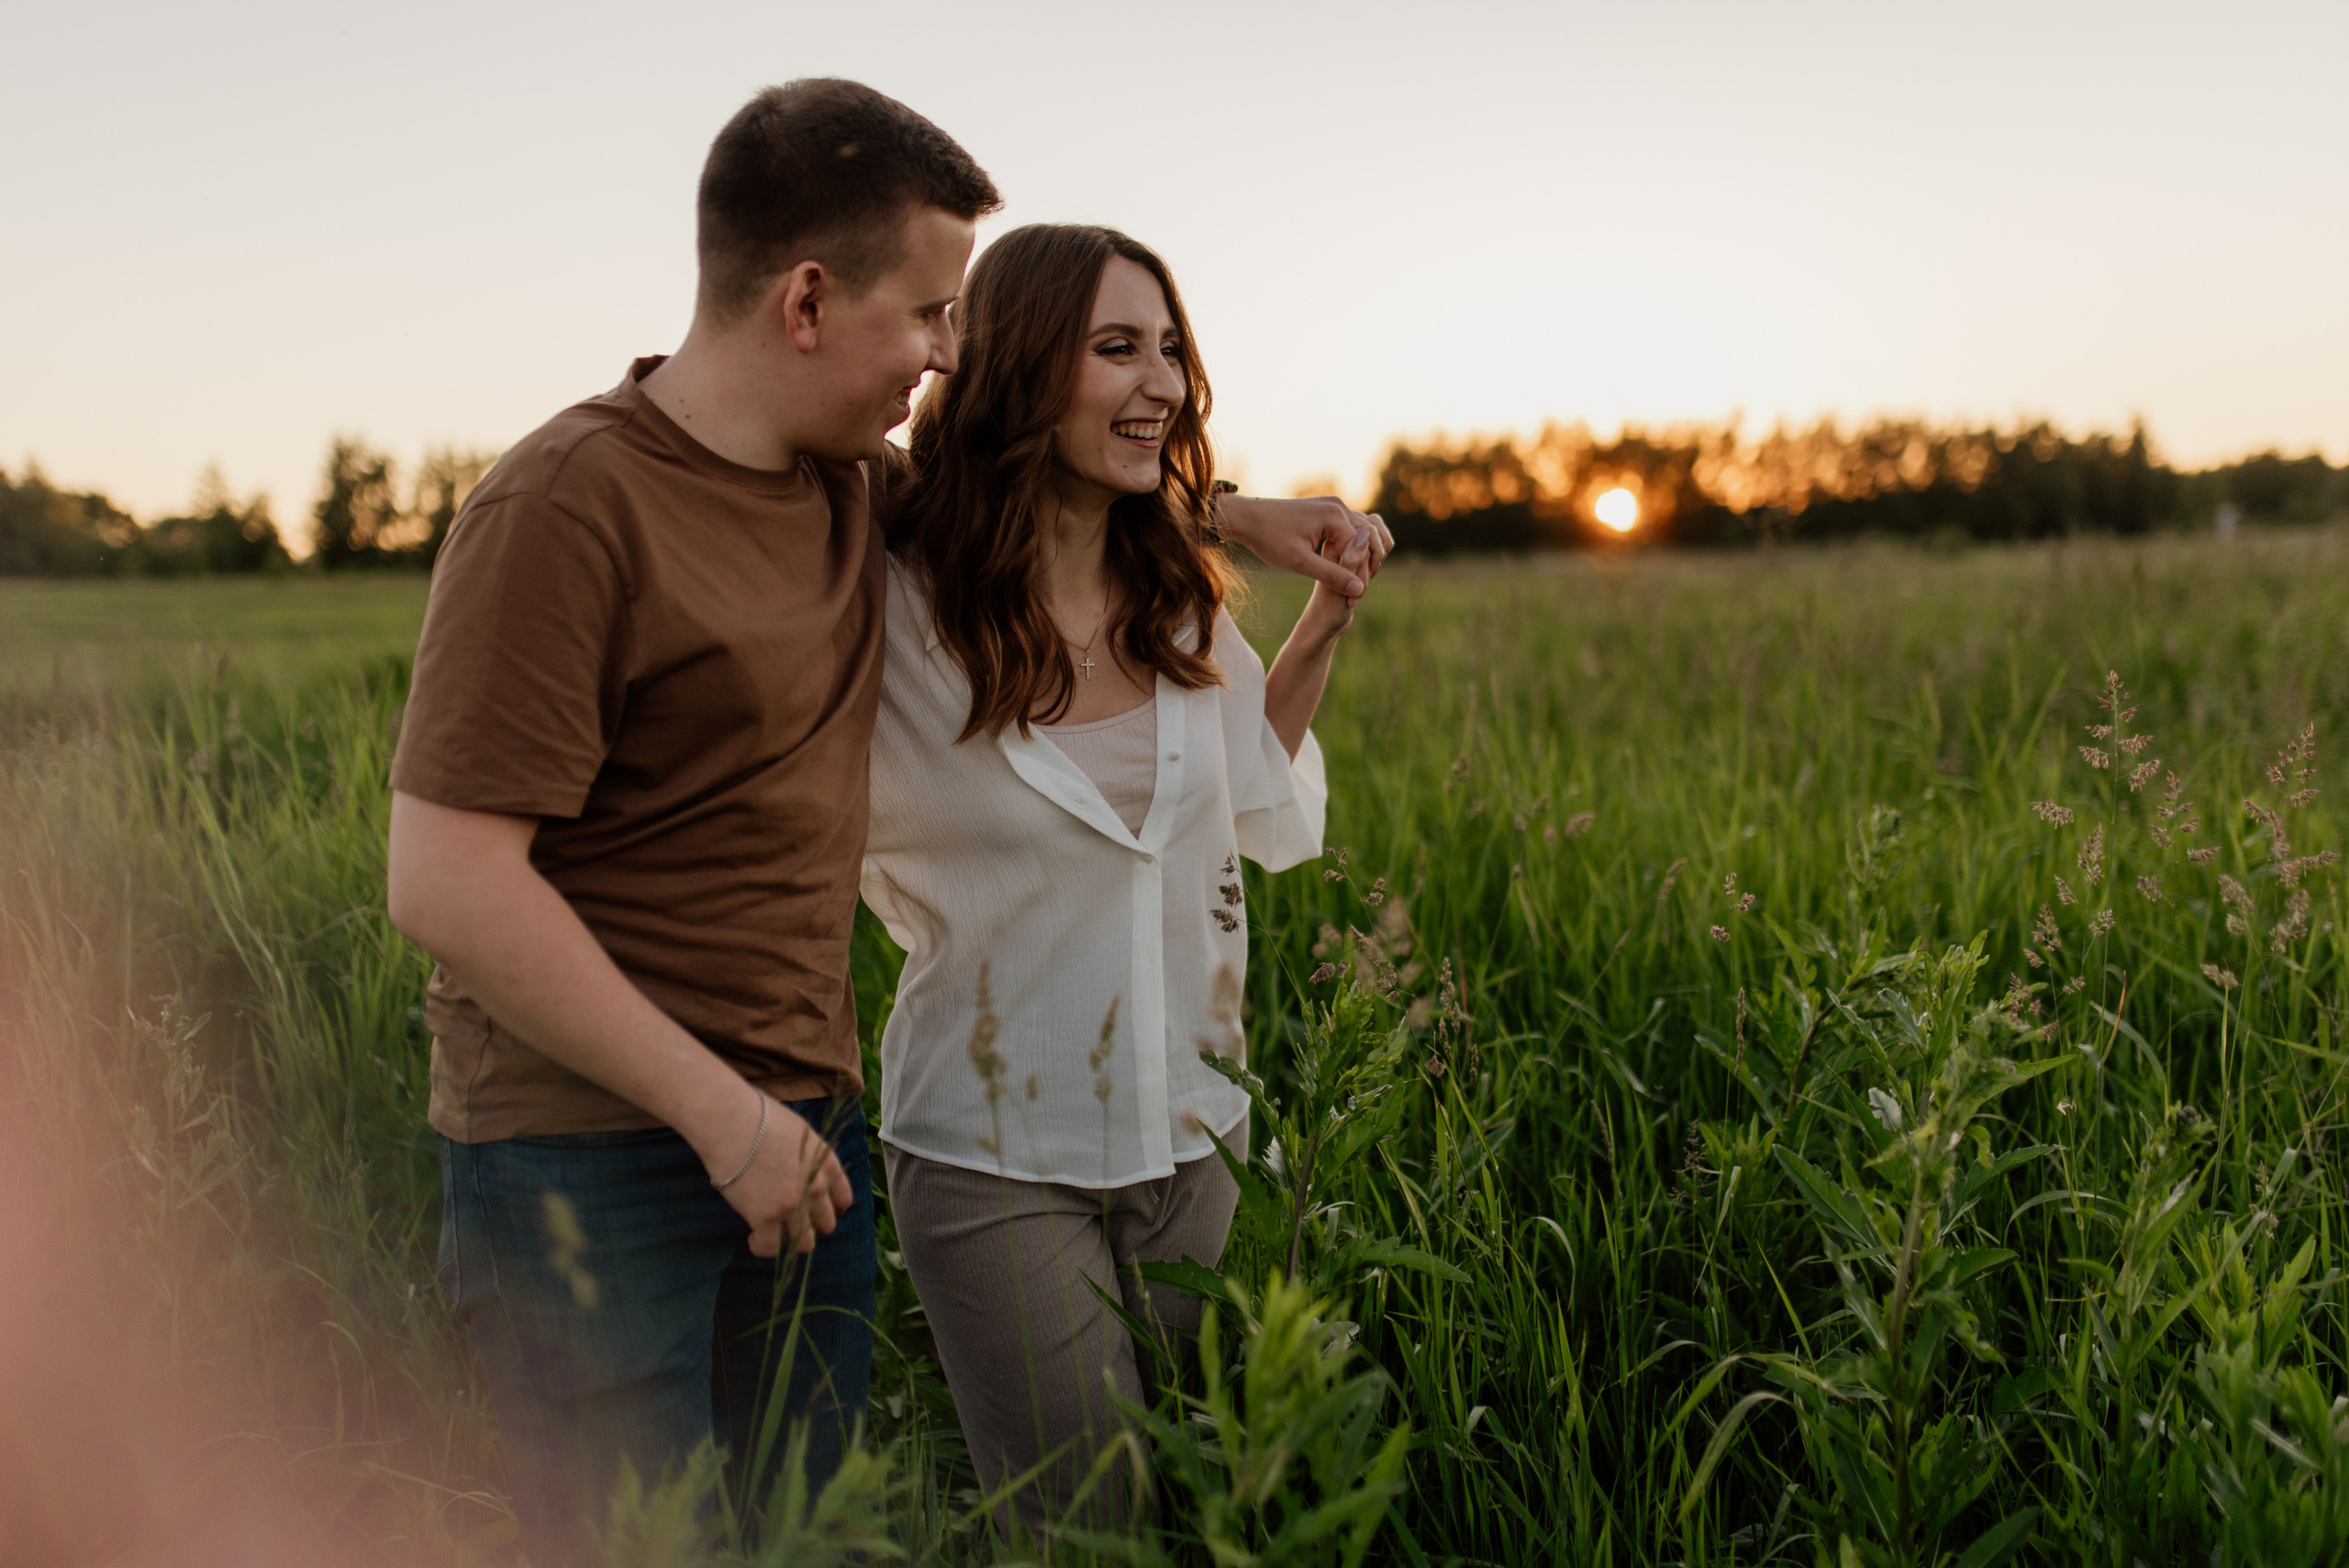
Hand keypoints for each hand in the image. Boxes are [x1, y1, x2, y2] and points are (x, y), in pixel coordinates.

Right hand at [704, 1092, 854, 1257]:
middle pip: (826, 1225)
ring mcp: (792, 1205)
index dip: (830, 1209)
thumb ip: (811, 1158)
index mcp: (827, 1165)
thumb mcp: (801, 1133)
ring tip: (774, 1233)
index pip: (843, 1201)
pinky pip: (772, 1248)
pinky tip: (753, 1237)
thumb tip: (806, 1172)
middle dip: (810, 1225)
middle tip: (790, 1221)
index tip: (815, 1210)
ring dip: (791, 1241)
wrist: (732, 1121)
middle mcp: (816, 1188)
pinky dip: (762, 1247)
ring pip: (804, 1243)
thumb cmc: (760, 1118)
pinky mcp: (765, 1217)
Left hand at [1216, 494, 1391, 595]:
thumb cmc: (1269, 538)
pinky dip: (1354, 547)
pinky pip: (1351, 529)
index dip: (1360, 576)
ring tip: (1354, 581)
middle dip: (1368, 565)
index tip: (1353, 599)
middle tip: (1357, 592)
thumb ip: (1331, 575)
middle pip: (1370, 538)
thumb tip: (1358, 590)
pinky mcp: (1328, 510)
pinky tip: (1344, 567)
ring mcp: (1334, 506)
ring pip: (1364, 532)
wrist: (1247, 517)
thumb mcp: (1299, 562)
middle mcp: (1339, 506)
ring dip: (1364, 556)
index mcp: (1335, 515)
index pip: (1362, 549)